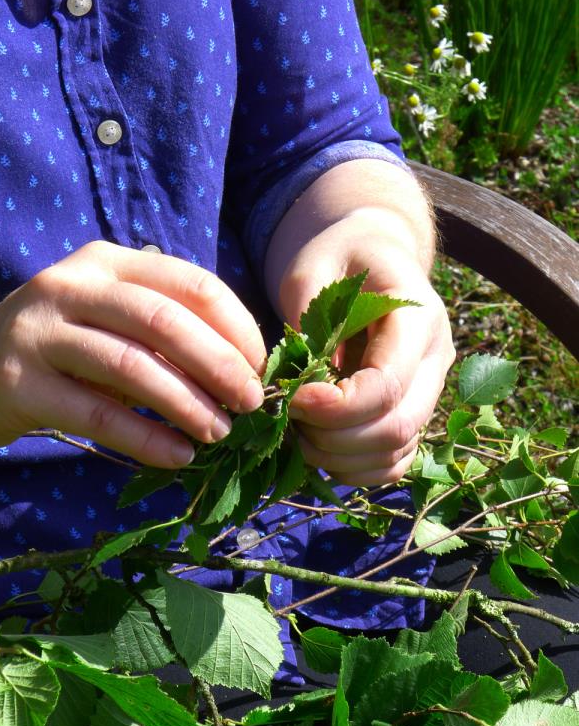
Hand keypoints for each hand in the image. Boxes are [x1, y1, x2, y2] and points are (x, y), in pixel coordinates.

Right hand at [0, 241, 265, 466]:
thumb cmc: (64, 348)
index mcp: (109, 262)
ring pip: (131, 365)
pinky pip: (96, 414)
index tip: (261, 368)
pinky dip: (144, 438)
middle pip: (164, 321)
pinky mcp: (19, 383)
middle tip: (250, 404)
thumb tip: (247, 369)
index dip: (237, 327)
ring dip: (186, 404)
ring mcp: (40, 332)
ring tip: (219, 434)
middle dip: (219, 364)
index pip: (191, 283)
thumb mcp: (113, 322)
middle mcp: (72, 286)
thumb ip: (167, 331)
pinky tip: (176, 456)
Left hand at [277, 215, 455, 485]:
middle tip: (289, 420)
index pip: (388, 385)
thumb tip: (302, 379)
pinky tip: (321, 449)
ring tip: (299, 433)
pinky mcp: (414, 413)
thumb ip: (308, 317)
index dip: (337, 406)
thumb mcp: (312, 267)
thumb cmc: (338, 257)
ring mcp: (430, 391)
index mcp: (418, 318)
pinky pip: (394, 463)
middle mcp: (436, 360)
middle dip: (333, 437)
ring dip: (339, 457)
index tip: (292, 398)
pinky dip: (355, 469)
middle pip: (396, 427)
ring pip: (396, 452)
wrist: (371, 256)